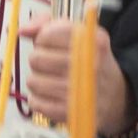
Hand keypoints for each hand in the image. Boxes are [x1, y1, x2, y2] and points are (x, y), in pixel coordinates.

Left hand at [21, 14, 134, 137]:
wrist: (114, 96)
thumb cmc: (88, 60)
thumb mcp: (77, 34)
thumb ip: (47, 25)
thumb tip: (23, 31)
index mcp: (94, 40)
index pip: (48, 34)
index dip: (42, 39)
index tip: (50, 44)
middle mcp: (91, 64)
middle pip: (37, 58)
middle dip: (38, 60)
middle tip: (49, 64)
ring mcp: (82, 91)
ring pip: (33, 81)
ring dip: (37, 80)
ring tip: (50, 80)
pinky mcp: (73, 113)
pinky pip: (36, 103)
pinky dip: (37, 99)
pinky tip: (49, 95)